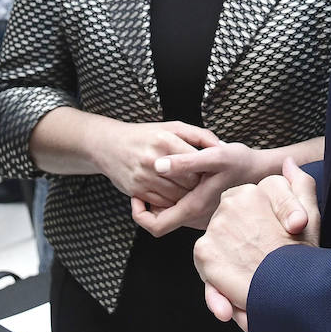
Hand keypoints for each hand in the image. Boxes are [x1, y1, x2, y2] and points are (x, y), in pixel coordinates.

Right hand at [93, 119, 218, 208]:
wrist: (108, 145)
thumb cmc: (144, 135)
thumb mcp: (172, 127)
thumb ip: (199, 135)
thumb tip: (222, 147)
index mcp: (164, 140)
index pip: (197, 162)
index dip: (208, 170)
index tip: (213, 171)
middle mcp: (153, 159)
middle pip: (189, 183)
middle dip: (200, 186)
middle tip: (207, 184)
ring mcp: (143, 177)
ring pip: (177, 197)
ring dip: (188, 197)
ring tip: (193, 191)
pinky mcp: (136, 190)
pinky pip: (163, 204)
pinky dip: (173, 202)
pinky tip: (176, 194)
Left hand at [131, 141, 267, 236]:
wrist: (264, 171)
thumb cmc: (241, 162)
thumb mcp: (214, 156)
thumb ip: (185, 162)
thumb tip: (158, 165)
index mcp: (194, 209)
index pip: (155, 226)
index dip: (139, 214)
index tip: (136, 195)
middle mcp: (197, 219)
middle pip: (161, 220)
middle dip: (148, 203)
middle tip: (145, 179)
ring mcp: (202, 217)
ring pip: (171, 214)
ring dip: (160, 198)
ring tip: (160, 175)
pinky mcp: (206, 211)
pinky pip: (181, 209)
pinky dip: (173, 196)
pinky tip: (177, 177)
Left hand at [193, 158, 320, 331]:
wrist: (292, 291)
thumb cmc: (303, 256)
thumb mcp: (311, 215)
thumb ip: (300, 184)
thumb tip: (288, 163)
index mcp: (251, 192)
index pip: (245, 206)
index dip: (259, 228)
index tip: (271, 242)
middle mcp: (228, 204)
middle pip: (228, 224)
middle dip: (242, 241)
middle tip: (262, 258)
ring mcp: (214, 228)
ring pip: (217, 243)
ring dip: (230, 259)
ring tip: (254, 273)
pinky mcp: (203, 252)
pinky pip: (206, 265)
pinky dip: (218, 280)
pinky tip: (240, 284)